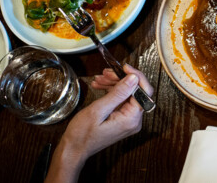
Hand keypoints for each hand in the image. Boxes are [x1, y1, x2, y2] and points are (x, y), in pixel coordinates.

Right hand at [46, 65, 152, 182]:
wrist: (73, 150)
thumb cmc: (81, 135)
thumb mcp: (98, 110)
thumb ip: (118, 93)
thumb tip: (133, 78)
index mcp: (131, 119)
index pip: (144, 92)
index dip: (136, 76)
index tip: (124, 67)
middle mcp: (134, 120)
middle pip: (135, 91)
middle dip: (121, 79)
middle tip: (106, 72)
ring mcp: (128, 120)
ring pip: (127, 94)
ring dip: (114, 84)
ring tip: (100, 79)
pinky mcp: (122, 119)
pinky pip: (121, 101)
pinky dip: (112, 92)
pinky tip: (101, 86)